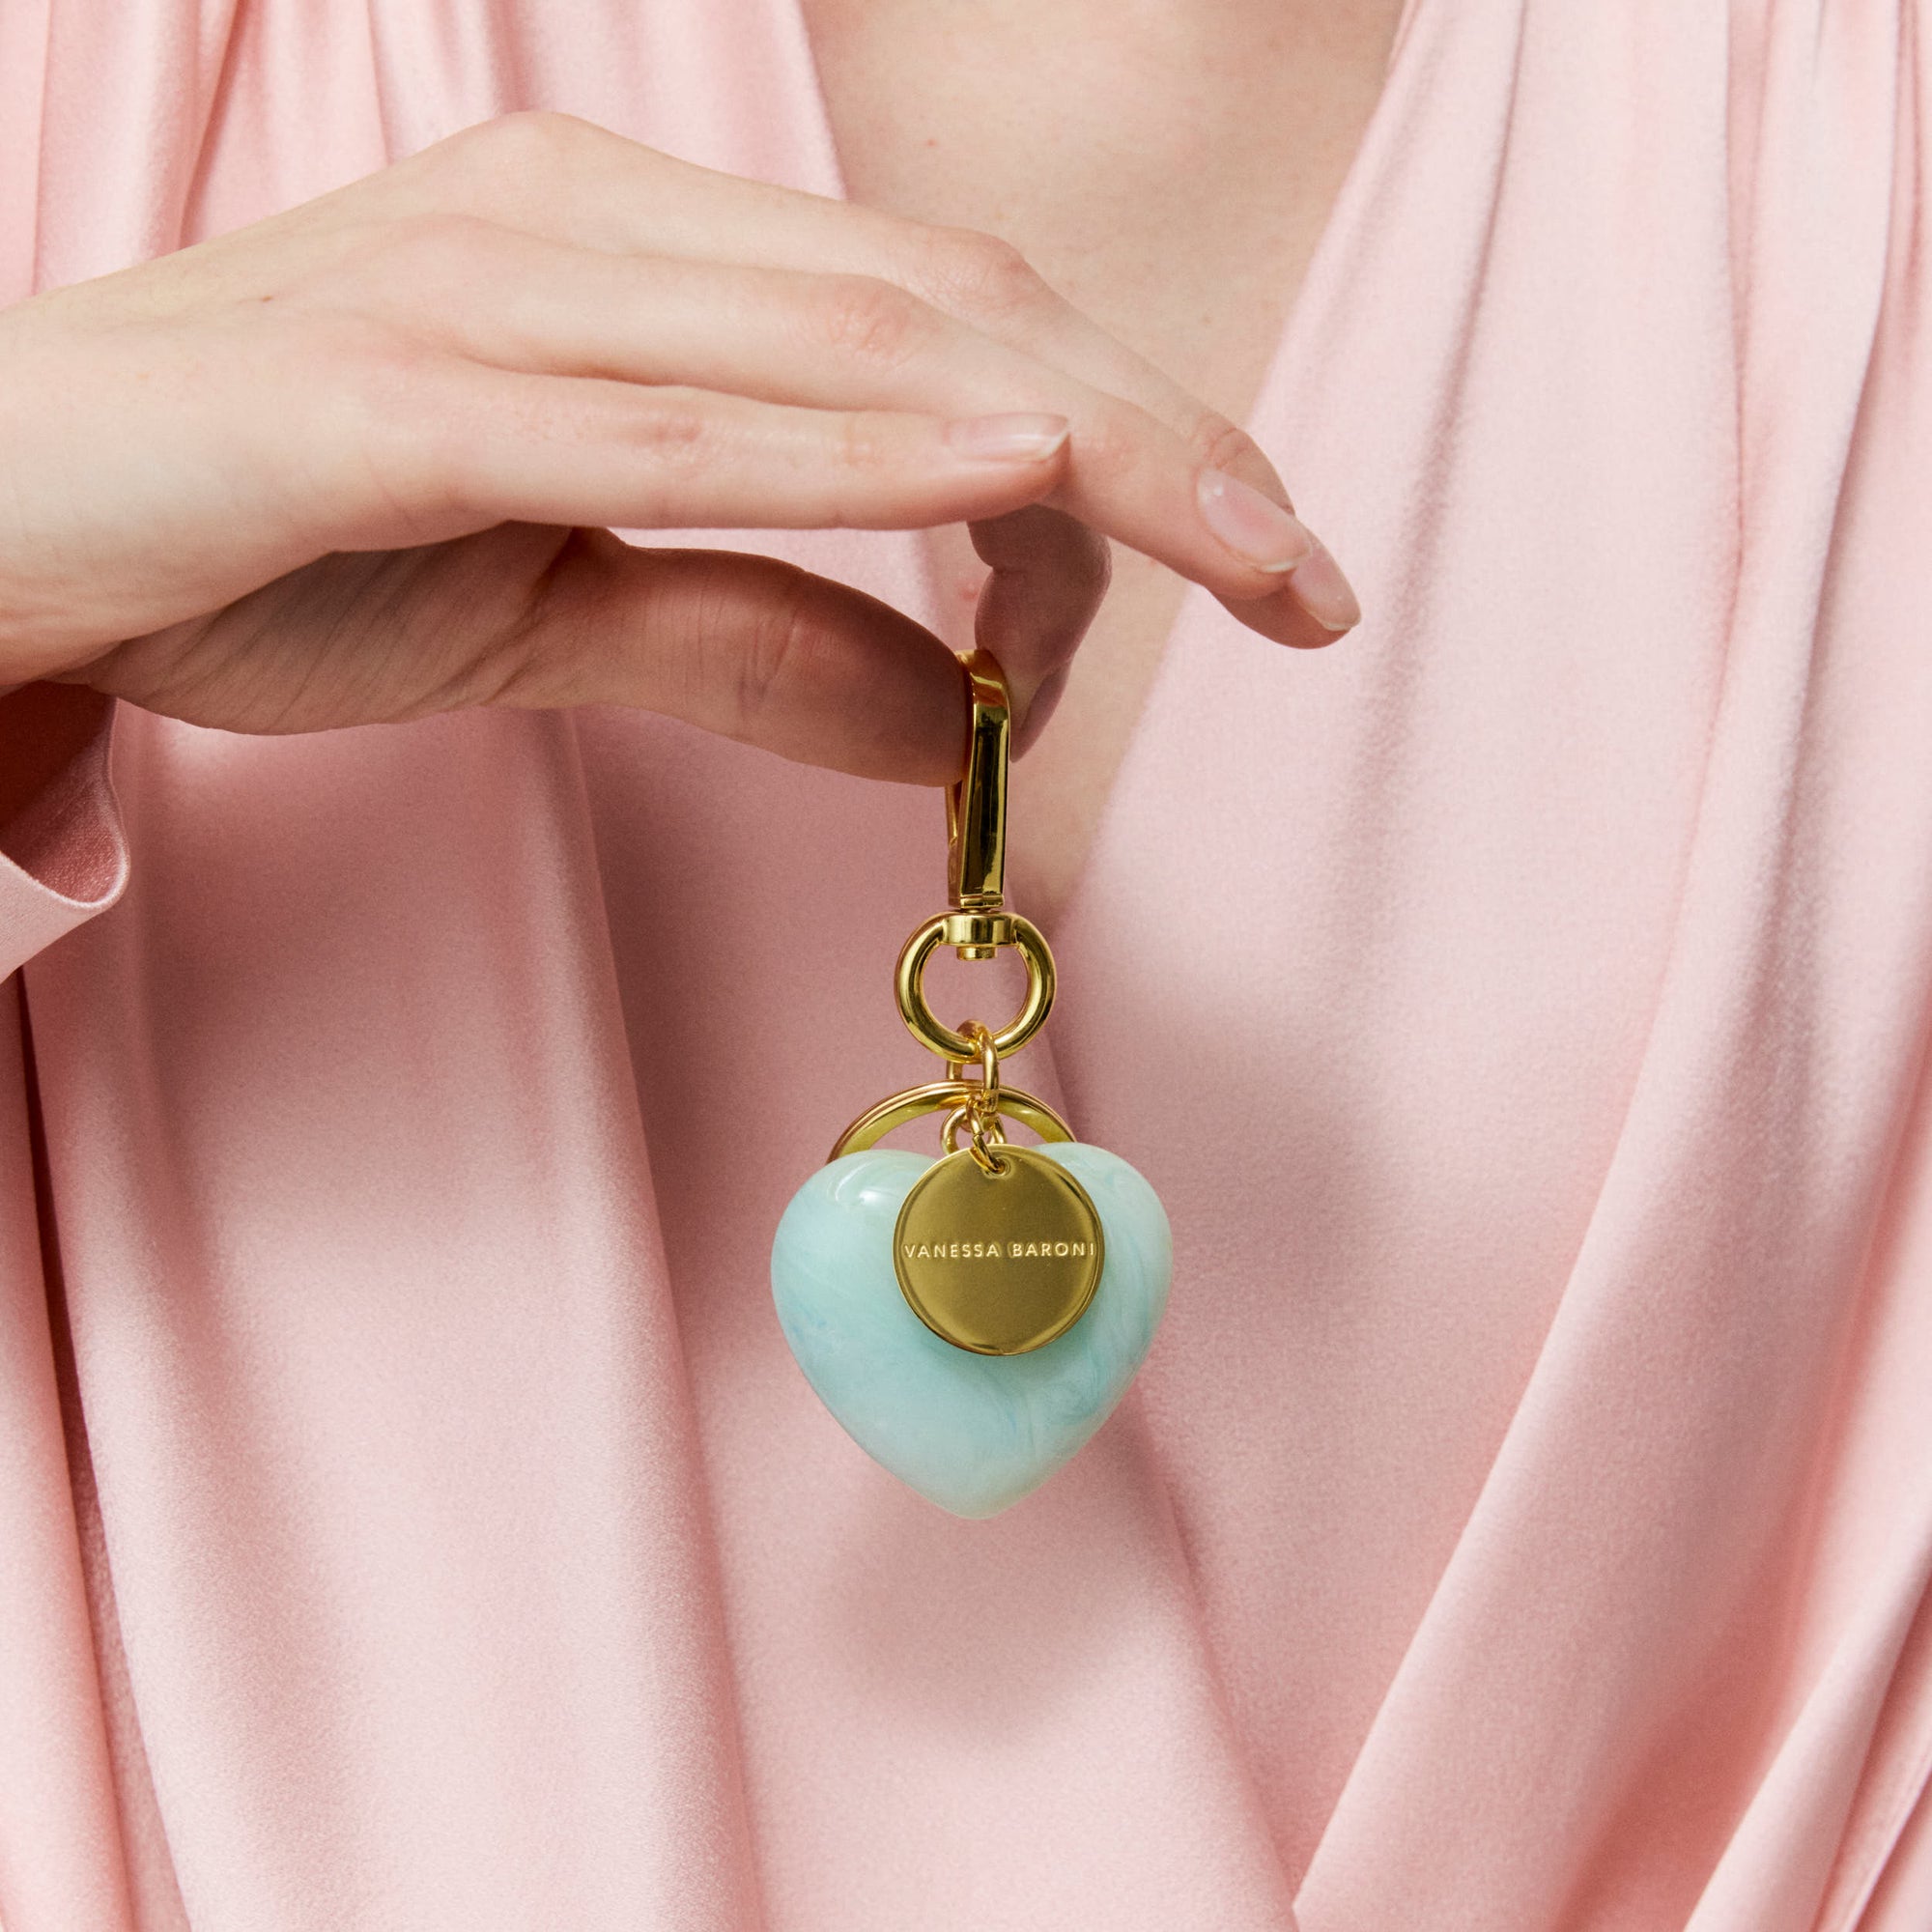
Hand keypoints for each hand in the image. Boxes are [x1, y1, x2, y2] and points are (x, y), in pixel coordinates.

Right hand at [0, 112, 1355, 783]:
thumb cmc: (268, 533)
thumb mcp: (556, 606)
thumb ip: (751, 638)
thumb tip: (940, 721)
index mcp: (638, 257)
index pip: (944, 323)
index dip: (1126, 434)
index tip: (1256, 560)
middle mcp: (592, 230)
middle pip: (948, 312)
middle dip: (1159, 441)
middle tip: (1306, 572)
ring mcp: (501, 293)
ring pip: (851, 345)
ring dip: (1073, 442)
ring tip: (1244, 539)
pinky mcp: (411, 396)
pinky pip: (679, 419)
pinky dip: (863, 444)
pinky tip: (1018, 464)